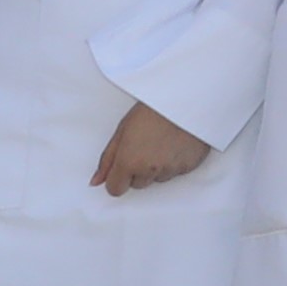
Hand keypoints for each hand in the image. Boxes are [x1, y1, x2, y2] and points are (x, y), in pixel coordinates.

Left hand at [92, 101, 215, 194]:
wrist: (187, 95)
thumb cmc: (153, 108)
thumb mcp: (122, 129)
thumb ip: (107, 159)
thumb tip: (96, 181)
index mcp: (128, 162)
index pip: (115, 189)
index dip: (118, 178)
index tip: (124, 165)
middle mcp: (149, 170)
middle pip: (138, 184)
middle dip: (140, 170)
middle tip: (147, 145)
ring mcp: (171, 169)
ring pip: (159, 178)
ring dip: (159, 166)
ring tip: (164, 141)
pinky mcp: (190, 165)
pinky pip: (178, 171)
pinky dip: (177, 161)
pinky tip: (178, 142)